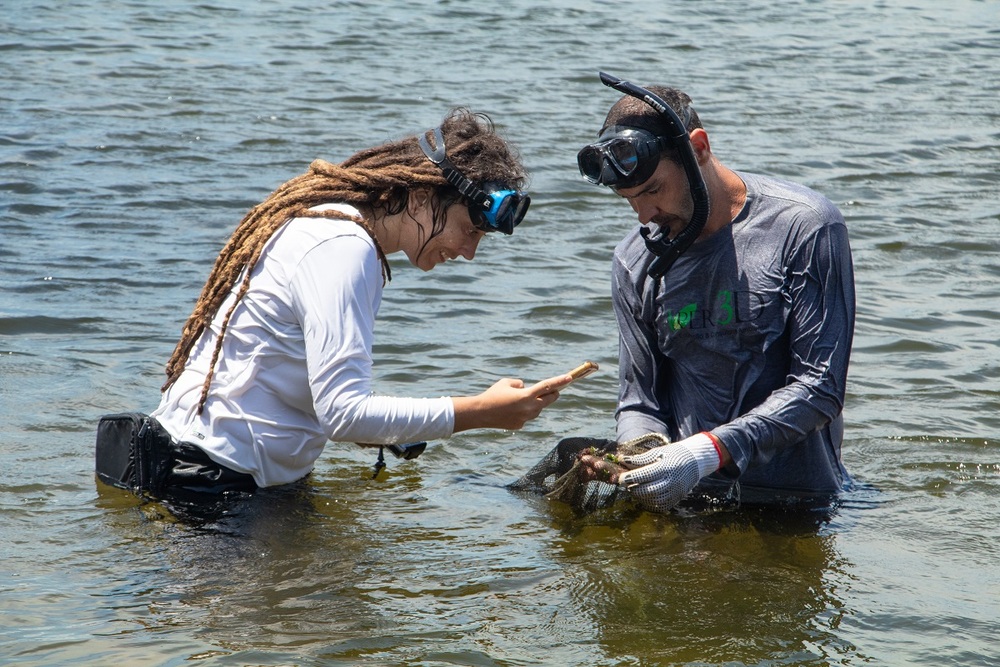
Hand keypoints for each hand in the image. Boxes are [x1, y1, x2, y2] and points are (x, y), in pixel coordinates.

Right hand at [452, 373, 573, 432]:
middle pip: (548, 400)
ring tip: (526, 398)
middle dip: (554, 394)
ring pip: (538, 409)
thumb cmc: (492, 394)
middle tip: (557, 390)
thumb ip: (519, 384)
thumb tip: (525, 388)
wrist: (480, 413)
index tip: (570, 377)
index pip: (547, 386)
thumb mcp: (506, 383)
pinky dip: (524, 412)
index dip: (560, 381)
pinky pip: (527, 416)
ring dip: (537, 403)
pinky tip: (512, 410)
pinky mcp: (520, 425)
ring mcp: (525, 418)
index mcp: (526, 395)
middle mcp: (529, 408)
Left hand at [617, 433, 721, 512]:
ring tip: (634, 488)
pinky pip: (660, 505)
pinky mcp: (677, 499)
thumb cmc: (673, 454)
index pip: (643, 475)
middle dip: (633, 488)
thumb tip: (621, 460)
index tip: (619, 478)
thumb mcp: (657, 452)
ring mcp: (675, 492)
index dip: (629, 478)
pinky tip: (644, 495)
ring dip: (640, 496)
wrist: (695, 461)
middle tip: (625, 484)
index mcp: (665, 467)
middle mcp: (671, 481)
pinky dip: (649, 502)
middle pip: (647, 490)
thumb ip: (639, 459)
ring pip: (652, 500)